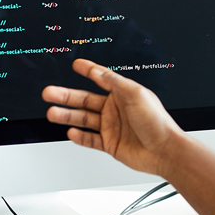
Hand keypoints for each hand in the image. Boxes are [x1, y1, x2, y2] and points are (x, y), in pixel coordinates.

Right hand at [43, 59, 184, 176]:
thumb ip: (115, 82)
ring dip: (67, 116)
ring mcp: (111, 127)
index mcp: (122, 94)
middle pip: (84, 100)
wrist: (164, 150)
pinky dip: (79, 137)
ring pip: (83, 120)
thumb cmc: (157, 121)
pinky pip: (90, 139)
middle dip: (66, 96)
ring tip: (52, 112)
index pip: (101, 79)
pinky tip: (71, 132)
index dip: (88, 70)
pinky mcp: (110, 144)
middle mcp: (114, 109)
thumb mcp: (136, 94)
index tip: (76, 64)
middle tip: (50, 93)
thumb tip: (98, 73)